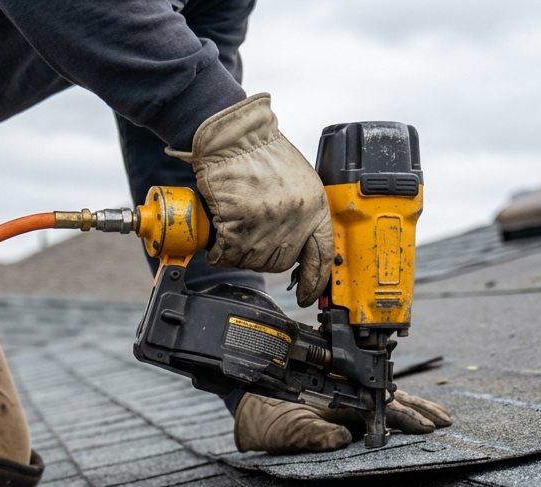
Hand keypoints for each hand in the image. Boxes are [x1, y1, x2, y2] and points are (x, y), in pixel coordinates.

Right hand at [168, 93, 332, 306]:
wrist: (233, 138)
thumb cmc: (261, 155)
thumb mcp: (298, 183)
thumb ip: (302, 215)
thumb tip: (298, 247)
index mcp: (315, 207)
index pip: (321, 255)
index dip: (315, 280)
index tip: (309, 294)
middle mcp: (295, 219)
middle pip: (281, 263)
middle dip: (264, 254)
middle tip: (251, 234)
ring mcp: (267, 226)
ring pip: (253, 261)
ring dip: (239, 250)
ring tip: (235, 224)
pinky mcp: (240, 228)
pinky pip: (227, 256)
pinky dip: (219, 250)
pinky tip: (220, 233)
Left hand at [234, 391, 451, 454]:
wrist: (248, 409)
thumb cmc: (266, 423)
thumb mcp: (286, 432)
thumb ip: (312, 436)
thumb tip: (341, 440)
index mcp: (337, 399)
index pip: (379, 409)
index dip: (404, 419)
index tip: (426, 427)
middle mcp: (345, 392)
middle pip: (391, 398)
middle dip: (419, 410)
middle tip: (445, 421)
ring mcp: (345, 394)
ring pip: (387, 397)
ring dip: (414, 406)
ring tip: (440, 416)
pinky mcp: (343, 401)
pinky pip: (375, 402)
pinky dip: (398, 406)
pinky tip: (412, 410)